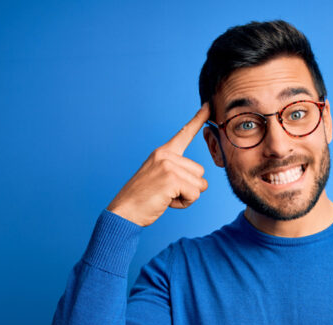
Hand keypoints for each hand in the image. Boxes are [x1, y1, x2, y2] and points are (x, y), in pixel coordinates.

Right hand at [107, 103, 210, 226]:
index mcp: (163, 152)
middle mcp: (166, 155)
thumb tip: (202, 182)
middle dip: (189, 188)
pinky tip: (167, 202)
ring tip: (166, 197)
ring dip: (187, 196)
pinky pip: (194, 194)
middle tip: (166, 192)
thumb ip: (176, 172)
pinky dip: (185, 203)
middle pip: (200, 172)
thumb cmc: (143, 199)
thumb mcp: (159, 178)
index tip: (208, 104)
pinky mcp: (171, 179)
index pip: (184, 133)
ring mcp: (168, 165)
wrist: (124, 211)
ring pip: (200, 184)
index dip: (198, 120)